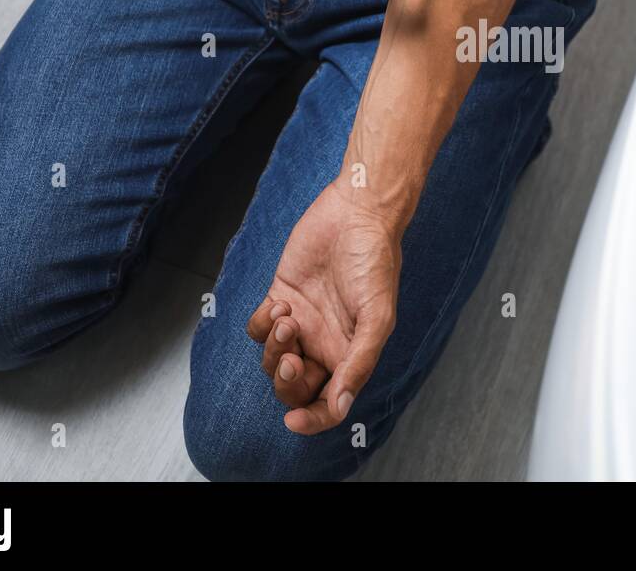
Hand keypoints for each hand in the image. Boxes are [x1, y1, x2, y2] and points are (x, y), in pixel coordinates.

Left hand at [246, 177, 400, 434]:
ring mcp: (300, 322)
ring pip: (272, 360)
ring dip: (274, 347)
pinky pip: (258, 328)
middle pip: (294, 387)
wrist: (355, 214)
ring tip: (288, 316)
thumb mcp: (377, 315)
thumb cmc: (375, 261)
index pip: (328, 403)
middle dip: (287, 381)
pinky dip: (262, 324)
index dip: (312, 420)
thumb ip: (359, 362)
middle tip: (291, 358)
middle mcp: (323, 343)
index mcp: (349, 354)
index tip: (294, 422)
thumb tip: (342, 406)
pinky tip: (280, 303)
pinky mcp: (280, 297)